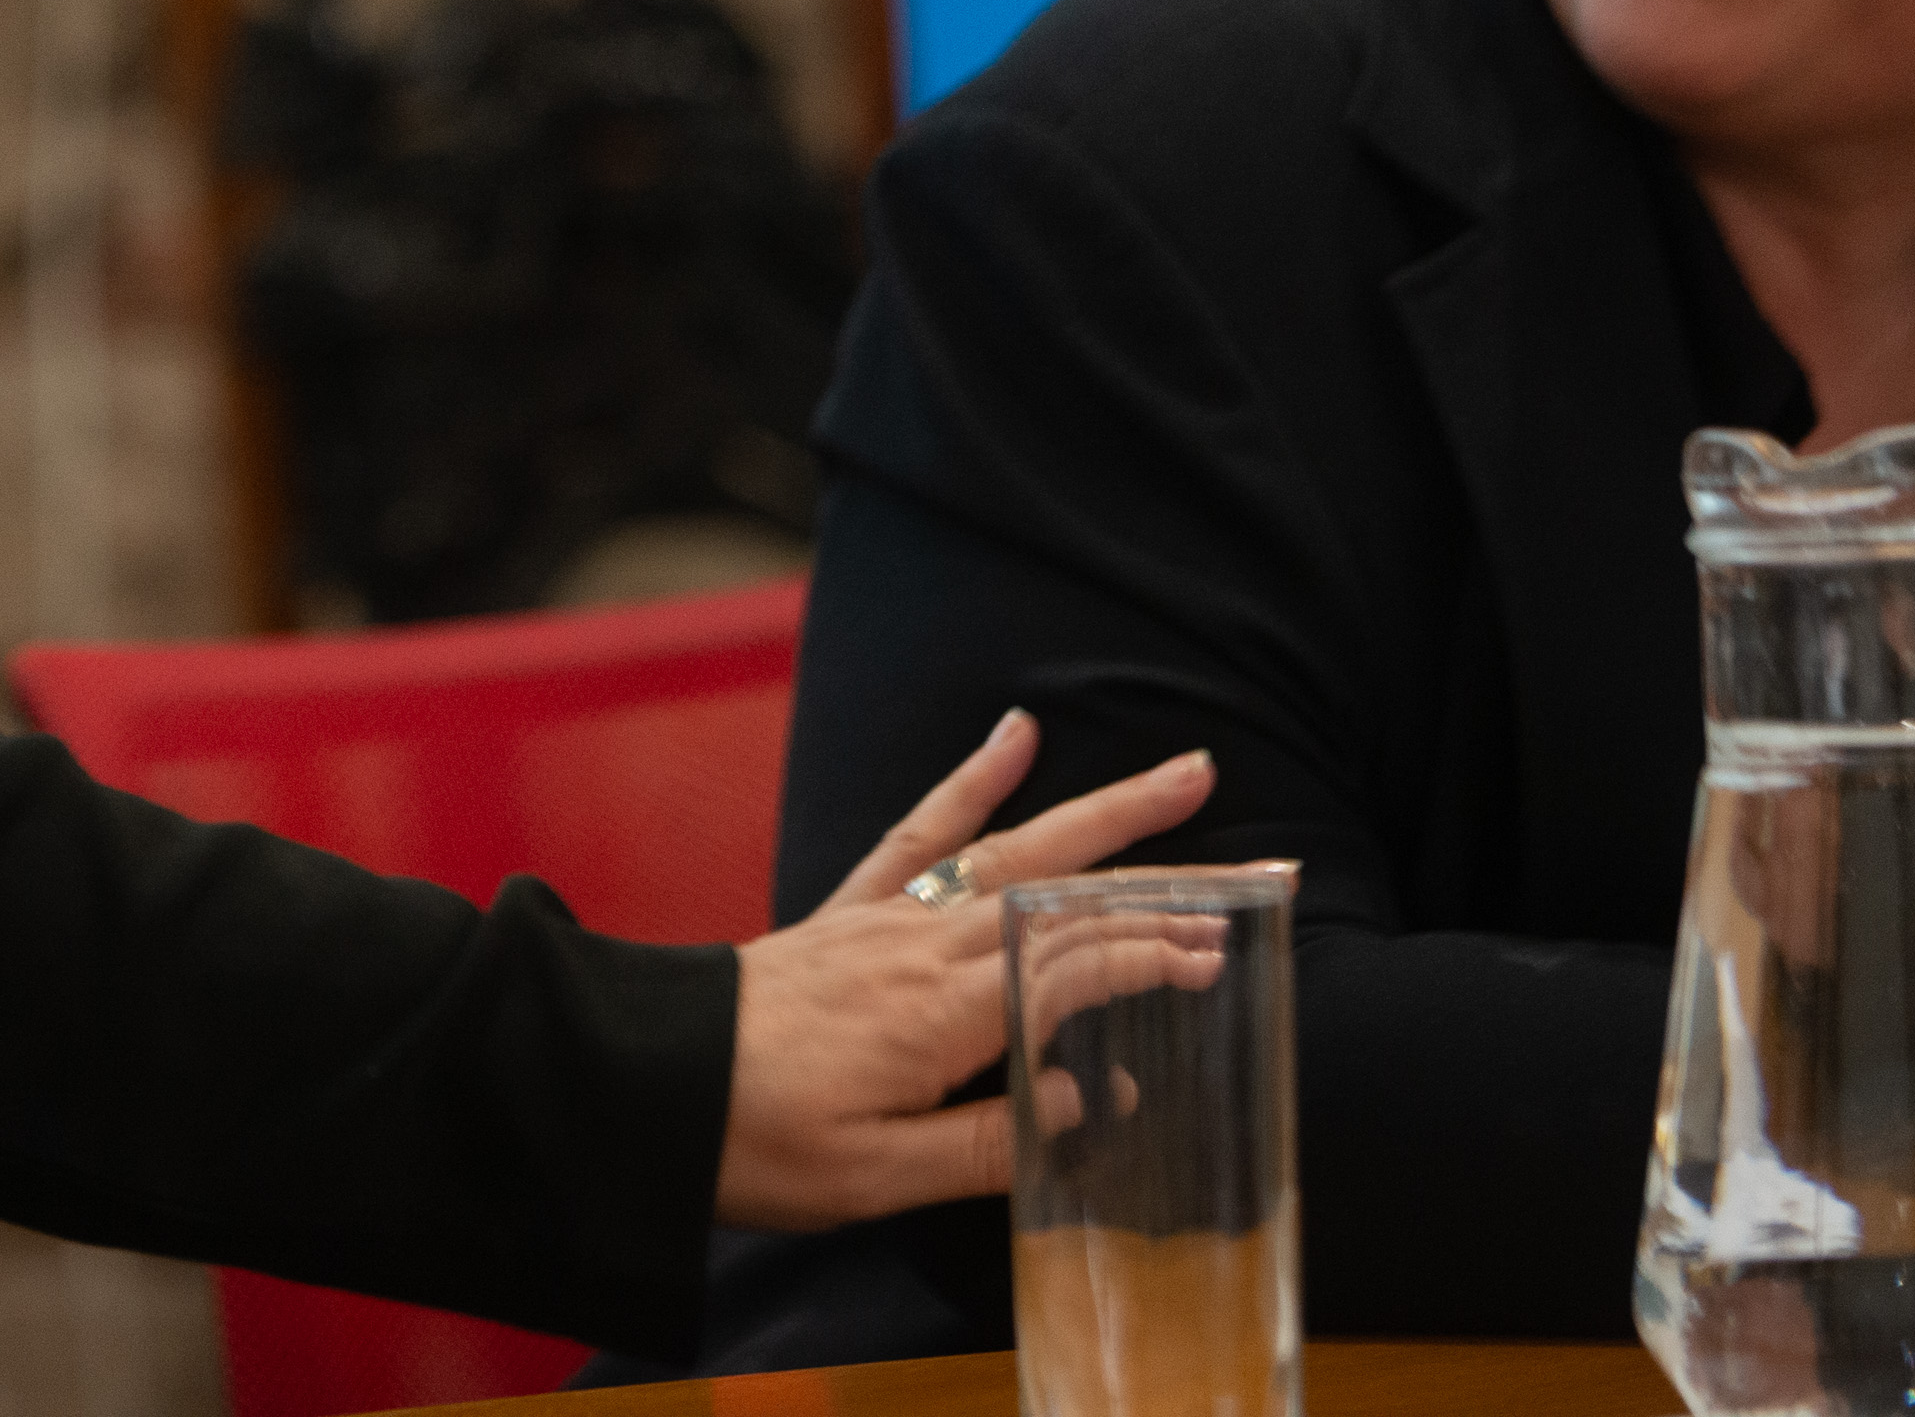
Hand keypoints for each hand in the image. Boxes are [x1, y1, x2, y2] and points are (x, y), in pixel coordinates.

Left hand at [714, 713, 1219, 1230]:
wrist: (646, 1084)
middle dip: (1174, 878)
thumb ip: (990, 1144)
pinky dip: (969, 780)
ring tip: (1188, 775)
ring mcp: (888, 918)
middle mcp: (926, 948)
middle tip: (1268, 866)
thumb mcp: (878, 1177)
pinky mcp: (850, 910)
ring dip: (1108, 815)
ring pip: (1018, 851)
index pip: (1077, 969)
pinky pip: (918, 832)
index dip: (1156, 959)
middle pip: (1071, 897)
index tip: (1227, 953)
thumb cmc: (757, 1141)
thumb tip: (1088, 1104)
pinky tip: (1015, 736)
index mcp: (944, 1016)